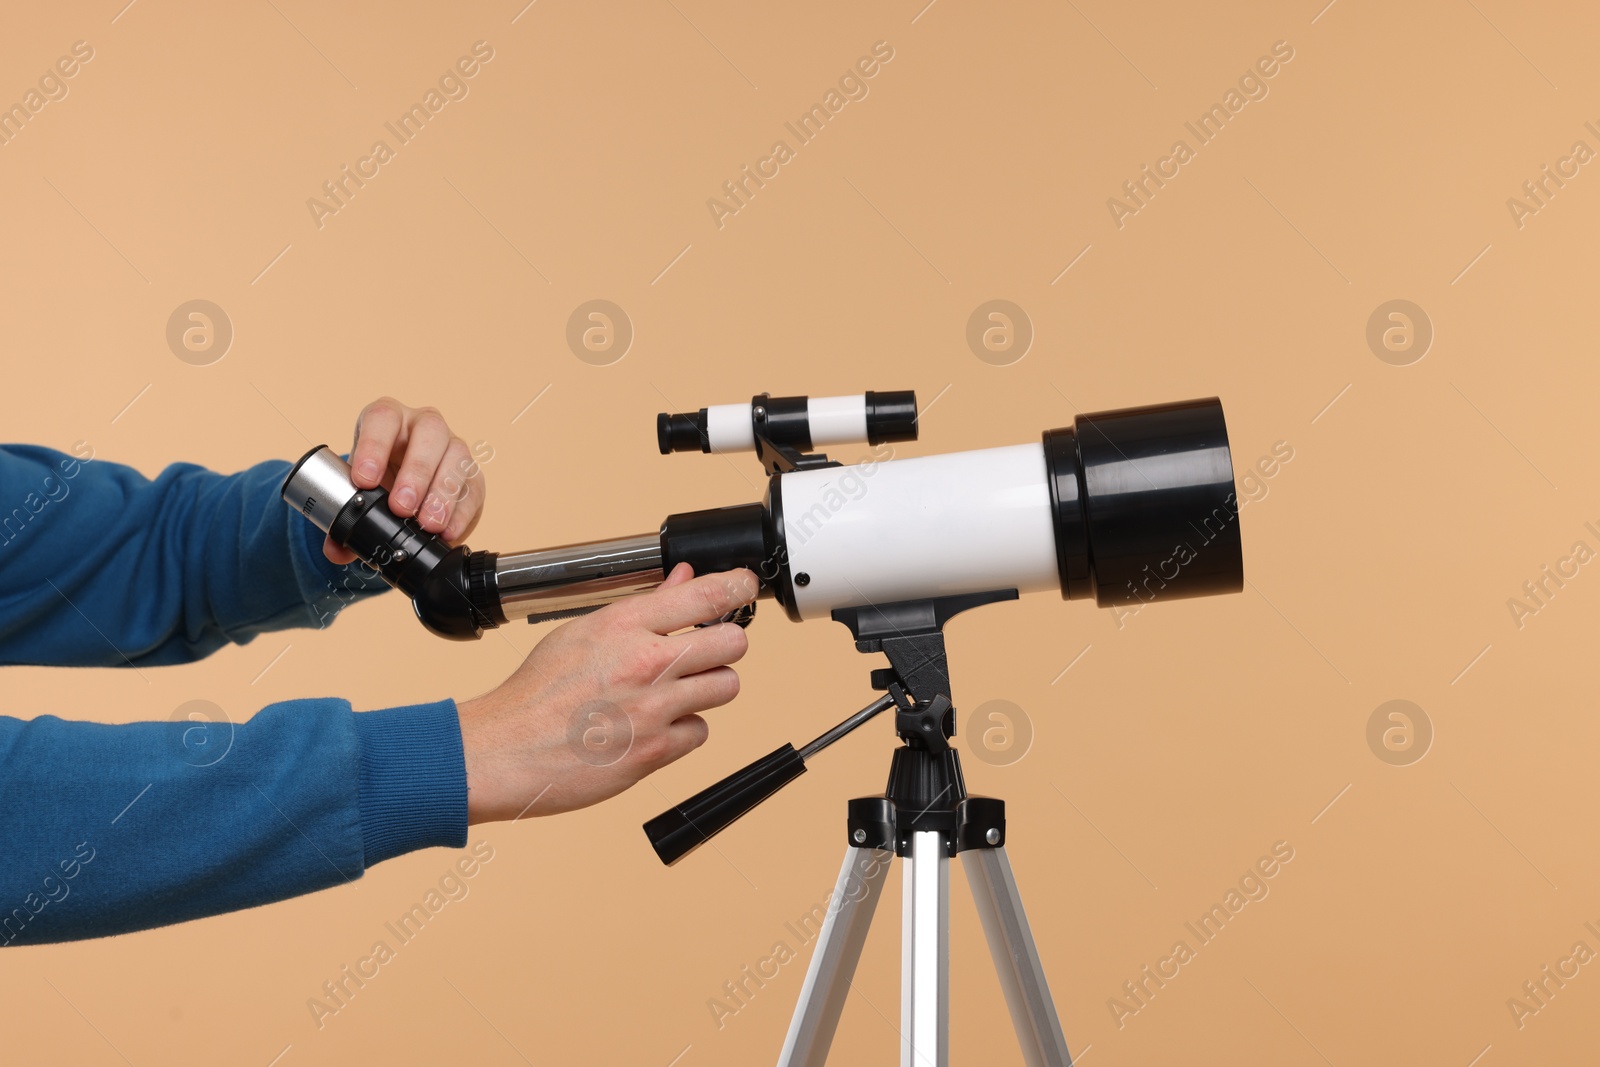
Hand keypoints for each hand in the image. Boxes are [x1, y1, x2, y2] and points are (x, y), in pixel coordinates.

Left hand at [324, 397, 486, 563]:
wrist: (404, 491)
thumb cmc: (378, 481)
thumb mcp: (356, 492)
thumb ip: (342, 519)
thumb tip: (335, 550)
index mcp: (388, 420)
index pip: (383, 418)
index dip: (373, 446)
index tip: (364, 481)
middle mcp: (423, 426)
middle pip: (430, 432)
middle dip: (416, 472)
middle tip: (401, 508)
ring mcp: (452, 447)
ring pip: (457, 456)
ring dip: (443, 493)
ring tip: (428, 525)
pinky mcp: (472, 475)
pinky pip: (473, 488)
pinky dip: (461, 513)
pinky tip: (449, 532)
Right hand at [456, 564, 756, 822]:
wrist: (505, 750)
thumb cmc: (535, 695)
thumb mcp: (582, 632)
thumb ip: (642, 608)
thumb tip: (682, 580)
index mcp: (624, 625)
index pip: (705, 594)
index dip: (737, 586)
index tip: (744, 586)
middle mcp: (644, 662)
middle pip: (732, 641)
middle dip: (724, 644)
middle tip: (706, 651)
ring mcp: (654, 708)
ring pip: (726, 686)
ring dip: (709, 688)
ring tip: (676, 691)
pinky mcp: (656, 750)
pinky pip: (701, 732)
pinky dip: (684, 731)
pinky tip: (655, 726)